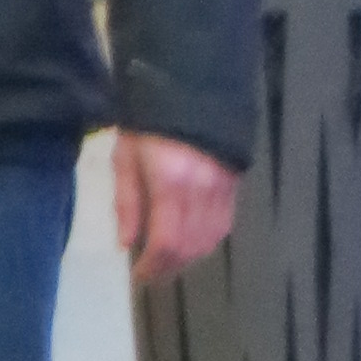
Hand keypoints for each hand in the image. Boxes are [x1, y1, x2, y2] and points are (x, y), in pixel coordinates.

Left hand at [113, 133, 237, 287]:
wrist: (189, 85)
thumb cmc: (147, 121)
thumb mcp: (125, 156)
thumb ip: (127, 202)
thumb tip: (127, 244)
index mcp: (170, 182)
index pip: (166, 241)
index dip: (153, 266)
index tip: (138, 275)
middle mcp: (202, 190)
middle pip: (191, 247)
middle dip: (170, 267)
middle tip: (152, 273)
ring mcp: (223, 187)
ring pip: (212, 239)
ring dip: (190, 257)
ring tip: (168, 260)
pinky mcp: (235, 182)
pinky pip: (224, 224)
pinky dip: (207, 240)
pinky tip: (191, 241)